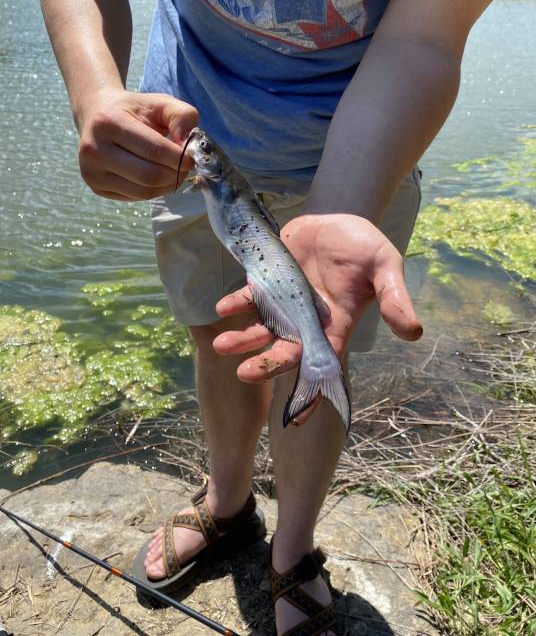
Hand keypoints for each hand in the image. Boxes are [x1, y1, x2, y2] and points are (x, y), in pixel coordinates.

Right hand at [77, 90, 198, 199]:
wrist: (98, 115)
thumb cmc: (134, 110)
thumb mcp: (160, 103)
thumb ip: (182, 116)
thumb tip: (189, 145)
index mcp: (108, 122)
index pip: (154, 150)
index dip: (179, 157)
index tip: (192, 157)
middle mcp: (94, 149)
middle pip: (149, 176)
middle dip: (175, 174)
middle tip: (186, 167)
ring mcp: (92, 172)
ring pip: (143, 192)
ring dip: (167, 185)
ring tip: (174, 171)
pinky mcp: (96, 188)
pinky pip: (135, 197)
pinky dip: (154, 191)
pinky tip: (157, 177)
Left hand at [214, 212, 421, 389]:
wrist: (338, 216)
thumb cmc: (364, 245)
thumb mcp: (385, 267)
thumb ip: (394, 299)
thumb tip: (414, 332)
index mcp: (336, 324)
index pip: (323, 363)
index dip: (312, 392)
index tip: (296, 419)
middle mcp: (307, 320)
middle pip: (285, 350)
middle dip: (266, 364)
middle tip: (245, 373)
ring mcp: (285, 302)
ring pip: (262, 329)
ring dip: (242, 339)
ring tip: (221, 345)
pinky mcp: (269, 281)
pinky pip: (249, 298)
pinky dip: (236, 303)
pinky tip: (222, 308)